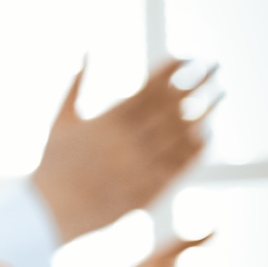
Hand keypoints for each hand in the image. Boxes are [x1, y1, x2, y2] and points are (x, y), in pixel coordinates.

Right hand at [33, 58, 220, 242]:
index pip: (154, 86)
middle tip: (215, 66)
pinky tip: (207, 133)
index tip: (190, 56)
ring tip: (220, 94)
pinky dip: (198, 146)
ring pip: (187, 132)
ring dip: (207, 109)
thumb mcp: (60, 121)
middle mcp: (131, 140)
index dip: (176, 68)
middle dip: (200, 81)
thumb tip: (86, 51)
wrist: (47, 215)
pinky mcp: (150, 189)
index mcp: (110, 120)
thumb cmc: (51, 167)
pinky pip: (183, 164)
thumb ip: (76, 85)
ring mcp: (144, 166)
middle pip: (178, 103)